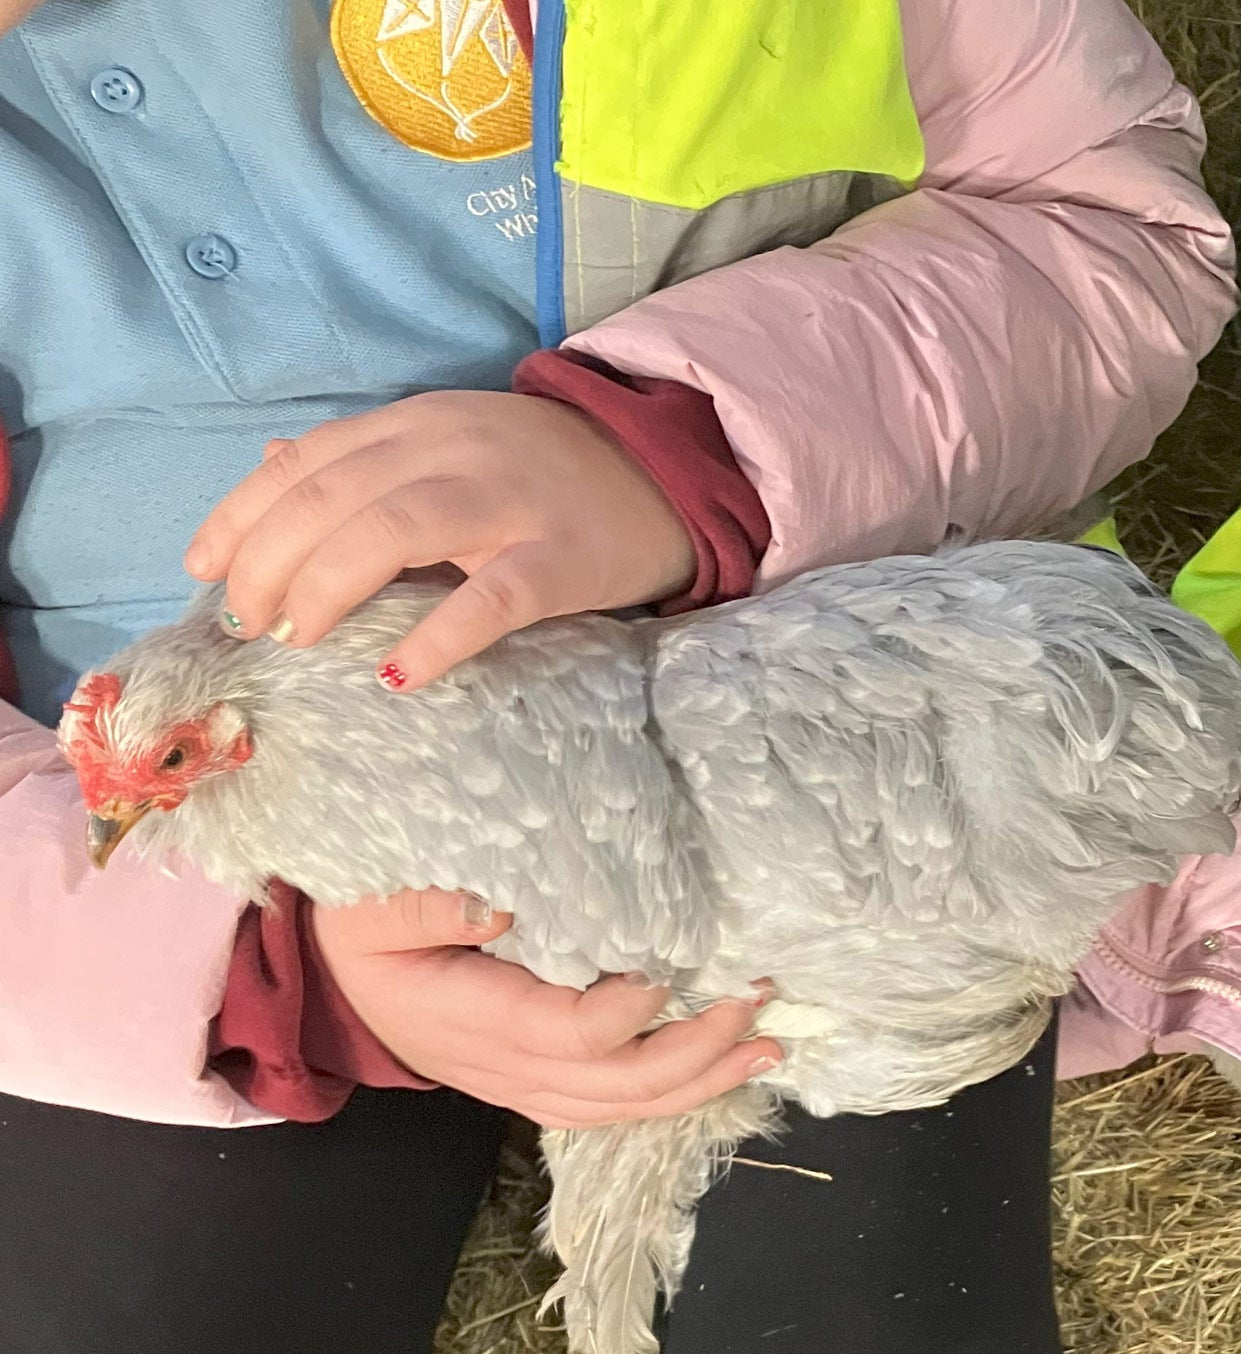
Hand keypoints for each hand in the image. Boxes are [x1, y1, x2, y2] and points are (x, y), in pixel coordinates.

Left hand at [186, 392, 694, 690]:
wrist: (668, 478)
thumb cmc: (547, 477)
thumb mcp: (450, 445)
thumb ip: (365, 458)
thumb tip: (270, 464)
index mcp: (421, 423)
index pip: (309, 461)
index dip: (243, 514)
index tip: (204, 571)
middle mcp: (457, 450)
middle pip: (335, 497)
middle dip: (272, 562)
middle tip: (254, 621)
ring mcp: (512, 502)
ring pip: (393, 530)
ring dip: (328, 586)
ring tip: (300, 636)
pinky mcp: (563, 559)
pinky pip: (490, 599)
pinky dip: (436, 637)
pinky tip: (396, 674)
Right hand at [312, 889, 779, 1128]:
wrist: (333, 982)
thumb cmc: (357, 931)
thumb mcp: (370, 905)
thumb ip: (429, 906)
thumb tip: (501, 903)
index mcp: (473, 1022)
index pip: (570, 1033)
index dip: (630, 1009)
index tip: (674, 963)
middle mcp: (505, 1069)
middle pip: (616, 1083)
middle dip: (696, 1050)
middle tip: (758, 1004)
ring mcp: (521, 1087)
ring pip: (622, 1106)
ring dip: (701, 1080)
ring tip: (767, 1047)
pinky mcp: (534, 1087)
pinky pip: (609, 1107)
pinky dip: (670, 1093)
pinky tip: (721, 1068)